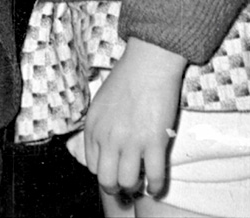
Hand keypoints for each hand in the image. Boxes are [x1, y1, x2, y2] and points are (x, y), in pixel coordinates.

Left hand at [81, 38, 185, 203]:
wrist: (148, 62)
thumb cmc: (126, 79)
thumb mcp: (101, 103)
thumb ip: (100, 129)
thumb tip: (106, 153)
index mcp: (93, 127)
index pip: (93, 167)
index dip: (105, 173)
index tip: (114, 172)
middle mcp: (109, 138)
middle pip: (107, 181)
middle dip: (116, 188)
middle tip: (126, 185)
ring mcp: (131, 141)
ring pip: (128, 183)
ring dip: (136, 188)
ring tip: (142, 183)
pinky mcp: (154, 141)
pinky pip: (155, 177)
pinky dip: (156, 187)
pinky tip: (156, 186)